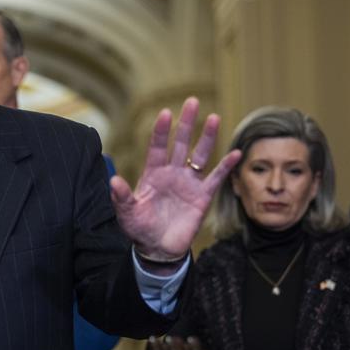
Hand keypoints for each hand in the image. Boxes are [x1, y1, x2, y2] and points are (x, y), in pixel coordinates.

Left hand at [110, 97, 240, 264]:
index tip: (165, 113)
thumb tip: (112, 180)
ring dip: (207, 137)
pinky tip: (236, 152)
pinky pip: (216, 178)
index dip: (161, 131)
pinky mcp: (202, 196)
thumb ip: (121, 196)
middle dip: (186, 123)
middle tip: (192, 101)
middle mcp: (172, 173)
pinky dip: (226, 166)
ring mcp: (188, 183)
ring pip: (199, 155)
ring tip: (214, 117)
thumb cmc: (139, 228)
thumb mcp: (126, 213)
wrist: (158, 248)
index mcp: (152, 174)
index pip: (157, 147)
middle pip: (180, 143)